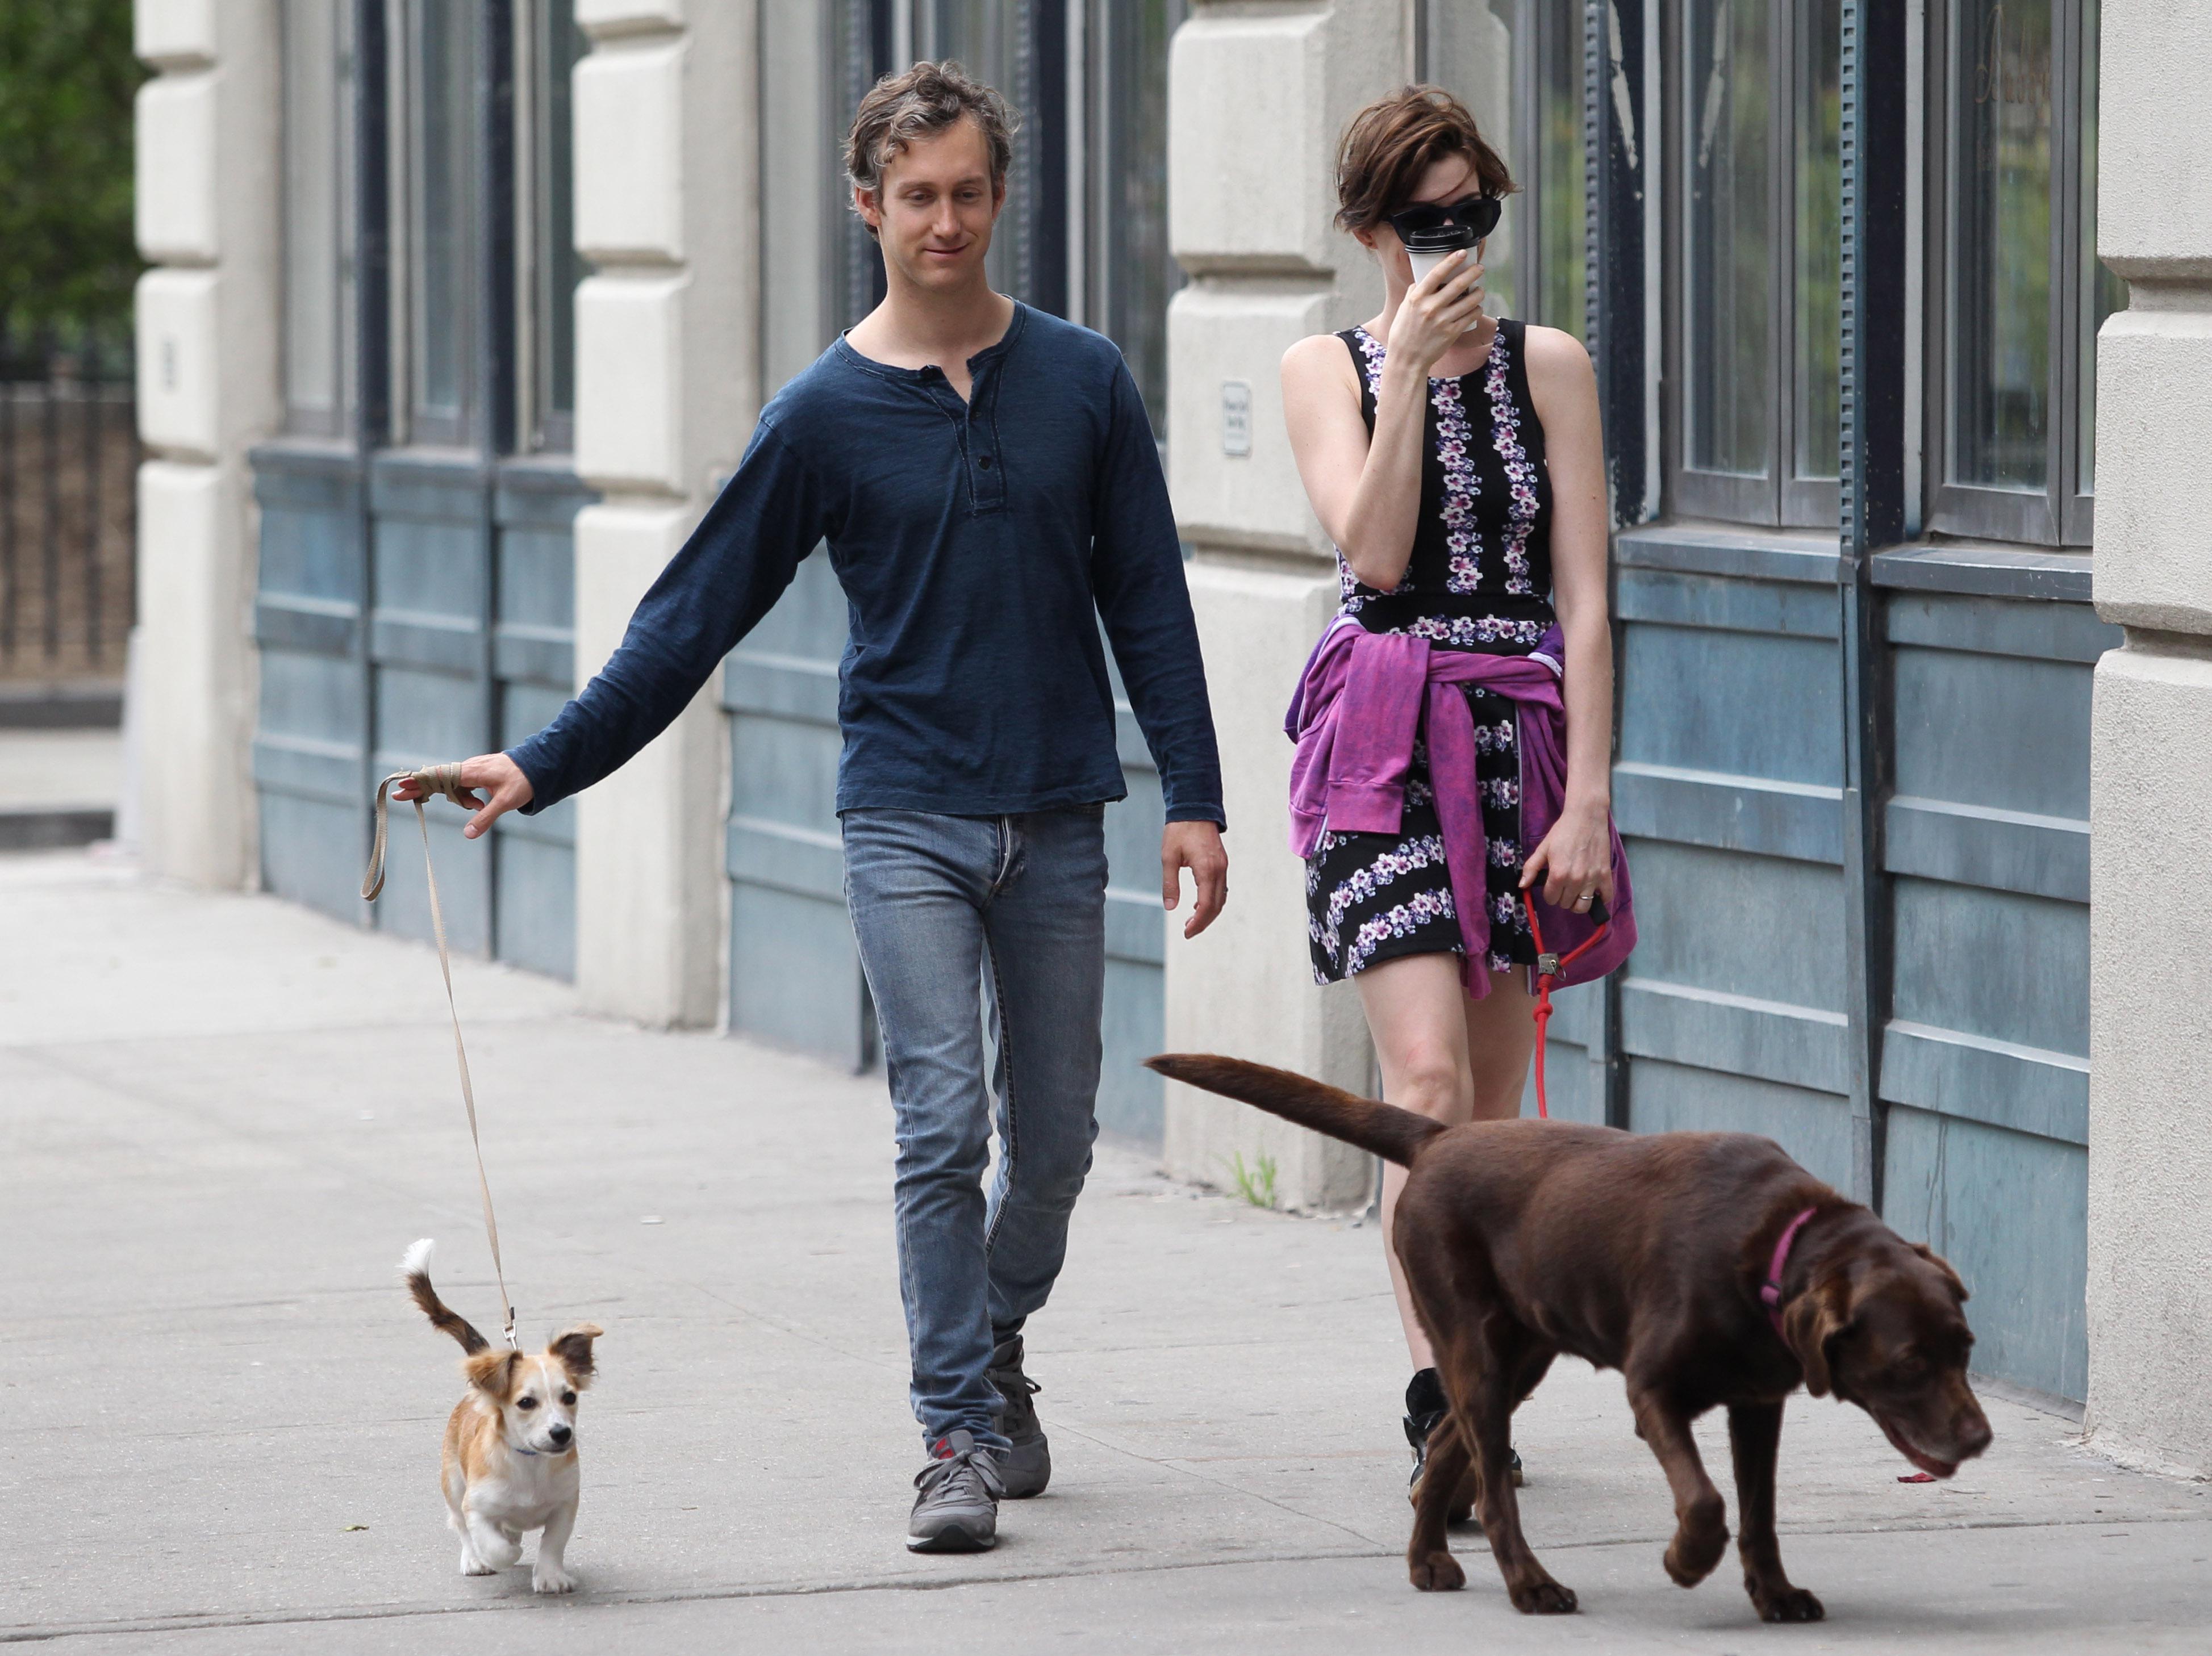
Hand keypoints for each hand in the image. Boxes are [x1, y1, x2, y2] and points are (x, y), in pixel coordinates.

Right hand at [392, 753, 534, 840]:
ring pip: (452, 784)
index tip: (402, 786)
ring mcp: (472, 770)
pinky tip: (479, 805)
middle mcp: (468, 768)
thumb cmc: (522, 782)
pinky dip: (463, 796)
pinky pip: (462, 785)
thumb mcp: (505, 802)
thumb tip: (468, 835)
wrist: (538, 766)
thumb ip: (485, 817)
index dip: (420, 782)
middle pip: (437, 778)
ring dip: (456, 798)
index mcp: (472, 771)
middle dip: (419, 788)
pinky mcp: (477, 774)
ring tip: (479, 807)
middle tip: (397, 796)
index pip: (439, 776)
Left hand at [1162, 821, 1227, 939]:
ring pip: (1221, 898)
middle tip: (1188, 932)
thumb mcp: (1168, 857)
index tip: (1186, 933)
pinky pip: (1221, 888)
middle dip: (1203, 922)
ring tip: (1192, 922)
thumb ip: (1170, 883)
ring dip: (1208, 912)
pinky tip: (1198, 904)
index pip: (1205, 905)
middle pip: (1216, 905)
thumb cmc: (1179, 830)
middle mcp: (1219, 870)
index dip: (1197, 922)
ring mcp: (1223, 866)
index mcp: (1207, 869)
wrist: (1195, 807)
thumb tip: (1170, 907)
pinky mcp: (1222, 863)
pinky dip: (1212, 900)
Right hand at [1386, 248, 1493, 376]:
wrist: (1406, 360)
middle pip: (1457, 284)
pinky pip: (1470, 316)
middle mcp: (1430, 308)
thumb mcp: (1403, 310)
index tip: (1462, 253)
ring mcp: (1442, 321)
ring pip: (1469, 300)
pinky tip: (1476, 307)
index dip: (1451, 261)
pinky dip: (1476, 310)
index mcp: (1417, 299)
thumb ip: (1414, 294)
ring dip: (1478, 292)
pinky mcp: (1451, 333)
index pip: (1437, 273)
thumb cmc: (1403, 334)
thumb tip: (1422, 280)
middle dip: (1472, 273)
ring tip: (1479, 290)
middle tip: (1479, 268)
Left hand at [1520, 801, 1613, 915]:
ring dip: (1578, 902)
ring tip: (1576, 892)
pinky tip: (1594, 892)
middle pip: (1566, 904)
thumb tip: (1522, 886)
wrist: (1586, 817)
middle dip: (1562, 897)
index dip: (1549, 893)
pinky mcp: (1606, 875)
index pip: (1551, 899)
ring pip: (1583, 906)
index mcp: (1558, 875)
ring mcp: (1592, 879)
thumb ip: (1531, 868)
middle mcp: (1575, 880)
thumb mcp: (1543, 848)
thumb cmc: (1563, 832)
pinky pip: (1606, 897)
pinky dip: (1600, 899)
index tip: (1551, 885)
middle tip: (1563, 885)